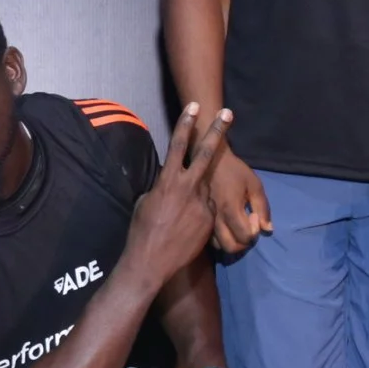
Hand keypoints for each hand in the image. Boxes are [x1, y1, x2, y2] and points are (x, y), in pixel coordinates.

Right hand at [123, 106, 231, 284]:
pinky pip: (207, 210)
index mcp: (168, 181)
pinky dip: (198, 214)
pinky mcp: (210, 220)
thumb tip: (170, 180)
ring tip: (179, 215)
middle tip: (227, 113)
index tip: (194, 107)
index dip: (185, 124)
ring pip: (205, 189)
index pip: (178, 146)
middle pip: (207, 154)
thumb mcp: (146, 201)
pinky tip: (185, 229)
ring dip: (197, 195)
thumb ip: (163, 186)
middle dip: (217, 131)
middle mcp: (188, 188)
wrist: (152, 260)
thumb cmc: (142, 230)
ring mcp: (202, 204)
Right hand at [208, 147, 271, 255]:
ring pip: (219, 246)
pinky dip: (220, 238)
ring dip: (231, 240)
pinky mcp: (201, 219)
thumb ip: (263, 207)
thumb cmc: (234, 171)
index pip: (245, 236)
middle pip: (231, 247)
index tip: (253, 214)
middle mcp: (216, 218)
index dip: (254, 230)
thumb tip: (268, 229)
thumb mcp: (254, 184)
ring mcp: (206, 220)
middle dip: (243, 242)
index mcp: (230, 209)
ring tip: (236, 226)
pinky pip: (210, 239)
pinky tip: (225, 225)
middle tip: (247, 226)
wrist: (209, 160)